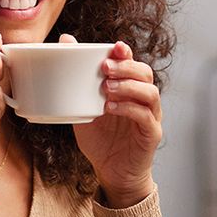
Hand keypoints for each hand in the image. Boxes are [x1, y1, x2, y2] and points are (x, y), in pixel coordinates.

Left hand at [65, 36, 159, 207]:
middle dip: (126, 67)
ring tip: (106, 89)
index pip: (133, 64)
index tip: (115, 47)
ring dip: (128, 87)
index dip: (127, 53)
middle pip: (145, 74)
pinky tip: (111, 108)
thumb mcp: (83, 107)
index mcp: (129, 89)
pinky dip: (129, 109)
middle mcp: (144, 100)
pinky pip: (145, 116)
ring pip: (150, 92)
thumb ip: (77, 81)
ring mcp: (151, 116)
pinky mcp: (151, 134)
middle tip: (105, 69)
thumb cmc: (100, 139)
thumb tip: (64, 43)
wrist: (112, 172)